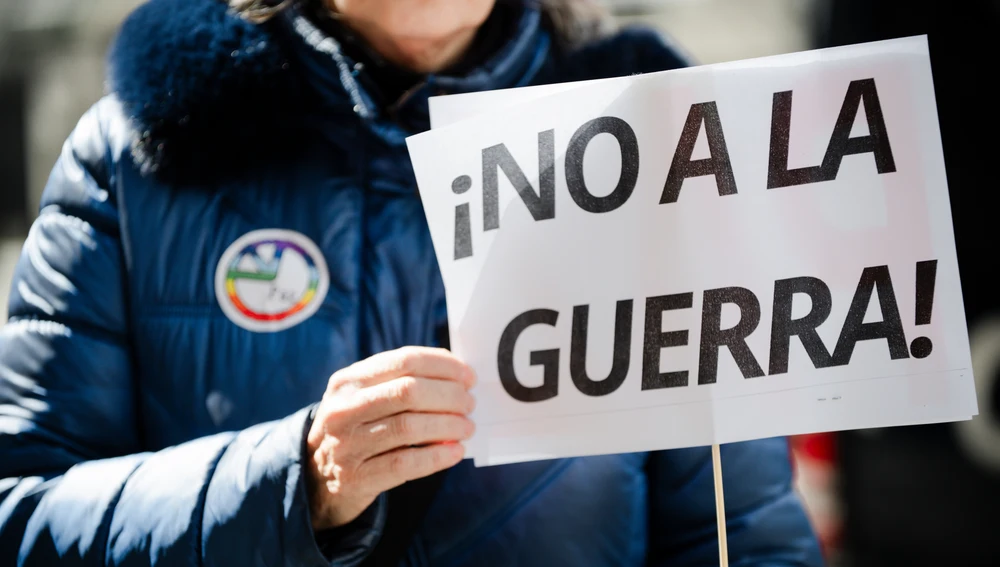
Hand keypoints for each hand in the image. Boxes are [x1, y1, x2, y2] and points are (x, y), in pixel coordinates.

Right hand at [306, 346, 475, 530]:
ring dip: (448, 426)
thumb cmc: (356, 426)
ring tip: (466, 427)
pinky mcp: (355, 478)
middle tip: (469, 404)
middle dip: (449, 396)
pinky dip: (437, 457)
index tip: (468, 376)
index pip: (404, 360)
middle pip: (409, 392)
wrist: (316, 475)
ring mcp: (346, 445)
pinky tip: (455, 452)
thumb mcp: (364, 395)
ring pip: (409, 428)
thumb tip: (457, 374)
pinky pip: (405, 464)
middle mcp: (342, 409)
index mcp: (348, 380)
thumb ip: (401, 380)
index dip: (443, 366)